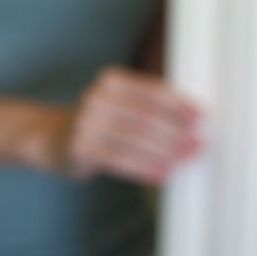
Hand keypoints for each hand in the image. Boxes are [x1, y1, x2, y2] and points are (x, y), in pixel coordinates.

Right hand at [56, 66, 205, 184]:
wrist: (53, 139)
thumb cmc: (100, 122)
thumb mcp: (119, 104)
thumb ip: (148, 105)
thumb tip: (194, 120)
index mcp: (111, 80)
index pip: (152, 92)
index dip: (180, 105)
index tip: (203, 117)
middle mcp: (96, 97)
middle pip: (146, 117)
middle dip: (177, 132)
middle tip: (200, 145)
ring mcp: (85, 123)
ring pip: (135, 140)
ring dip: (165, 152)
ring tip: (185, 161)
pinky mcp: (80, 149)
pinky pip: (119, 160)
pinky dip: (144, 168)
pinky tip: (162, 174)